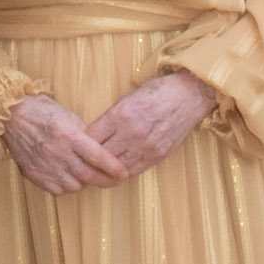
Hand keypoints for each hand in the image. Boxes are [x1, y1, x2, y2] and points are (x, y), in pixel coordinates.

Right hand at [0, 93, 128, 195]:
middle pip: (88, 175)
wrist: (11, 116)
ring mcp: (44, 165)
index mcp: (67, 134)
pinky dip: (68, 187)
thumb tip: (103, 150)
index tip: (123, 172)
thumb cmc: (42, 111)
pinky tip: (71, 178)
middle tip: (115, 180)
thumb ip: (86, 134)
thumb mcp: (69, 116)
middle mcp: (56, 151)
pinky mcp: (34, 174)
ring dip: (86, 184)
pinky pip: (58, 190)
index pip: (97, 156)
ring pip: (75, 186)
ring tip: (90, 177)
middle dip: (106, 180)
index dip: (113, 167)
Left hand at [87, 69, 216, 176]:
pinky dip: (122, 172)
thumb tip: (94, 133)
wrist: (189, 95)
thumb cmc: (157, 92)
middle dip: (88, 160)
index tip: (75, 147)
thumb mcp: (128, 97)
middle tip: (79, 164)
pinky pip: (133, 170)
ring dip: (104, 170)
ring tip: (95, 172)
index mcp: (120, 115)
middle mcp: (131, 133)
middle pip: (101, 155)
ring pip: (116, 167)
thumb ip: (111, 117)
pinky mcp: (157, 155)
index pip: (91, 137)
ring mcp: (145, 147)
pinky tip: (115, 171)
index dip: (81, 144)